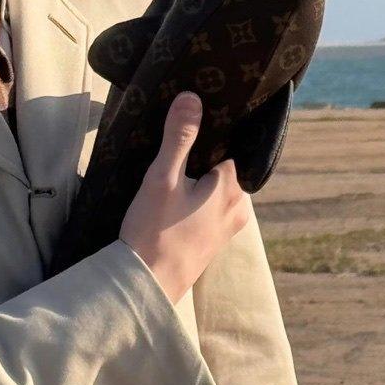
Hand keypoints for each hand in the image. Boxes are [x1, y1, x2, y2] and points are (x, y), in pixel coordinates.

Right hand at [119, 91, 249, 302]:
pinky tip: (173, 199)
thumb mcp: (162, 177)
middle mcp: (238, 208)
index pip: (229, 146)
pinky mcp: (213, 242)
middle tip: (173, 148)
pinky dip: (195, 199)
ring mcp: (227, 228)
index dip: (208, 134)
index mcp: (232, 189)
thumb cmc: (154, 231)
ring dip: (197, 179)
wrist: (145, 287)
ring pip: (216, 189)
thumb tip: (192, 98)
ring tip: (170, 172)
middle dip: (202, 157)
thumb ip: (179, 137)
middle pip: (223, 167)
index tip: (188, 125)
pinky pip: (210, 208)